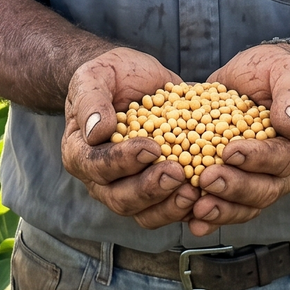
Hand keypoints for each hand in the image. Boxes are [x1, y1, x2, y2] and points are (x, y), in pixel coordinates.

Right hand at [61, 48, 199, 228]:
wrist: (135, 79)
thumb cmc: (110, 76)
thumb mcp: (94, 76)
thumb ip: (91, 100)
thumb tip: (96, 131)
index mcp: (81, 152)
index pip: (97, 166)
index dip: (123, 161)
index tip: (150, 148)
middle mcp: (102, 179)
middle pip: (121, 198)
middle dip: (150, 189)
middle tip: (177, 173)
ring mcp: (130, 188)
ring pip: (145, 213)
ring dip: (170, 206)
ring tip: (194, 191)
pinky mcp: (159, 190)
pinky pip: (170, 209)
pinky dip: (189, 208)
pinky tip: (208, 197)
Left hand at [192, 44, 289, 235]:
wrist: (258, 74)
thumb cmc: (276, 71)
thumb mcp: (288, 71)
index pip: (284, 158)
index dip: (258, 159)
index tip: (231, 151)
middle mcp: (286, 171)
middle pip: (265, 189)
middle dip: (235, 187)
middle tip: (207, 180)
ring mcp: (262, 181)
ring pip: (247, 206)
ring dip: (222, 209)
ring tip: (197, 208)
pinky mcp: (239, 183)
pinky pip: (228, 207)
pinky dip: (210, 216)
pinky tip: (191, 219)